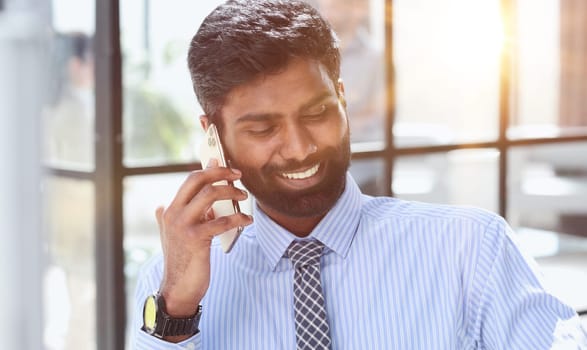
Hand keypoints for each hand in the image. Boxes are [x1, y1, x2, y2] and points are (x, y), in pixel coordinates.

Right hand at [155, 160, 251, 318]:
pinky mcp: (195, 239)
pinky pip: (221, 221)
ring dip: (231, 193)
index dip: (211, 170)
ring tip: (244, 198)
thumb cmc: (182, 260)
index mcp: (171, 210)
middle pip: (198, 180)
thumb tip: (169, 200)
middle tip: (238, 176)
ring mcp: (183, 225)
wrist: (177, 288)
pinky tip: (247, 221)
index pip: (190, 180)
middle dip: (221, 174)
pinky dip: (238, 218)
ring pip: (209, 194)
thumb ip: (175, 216)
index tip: (227, 168)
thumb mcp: (173, 234)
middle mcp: (173, 214)